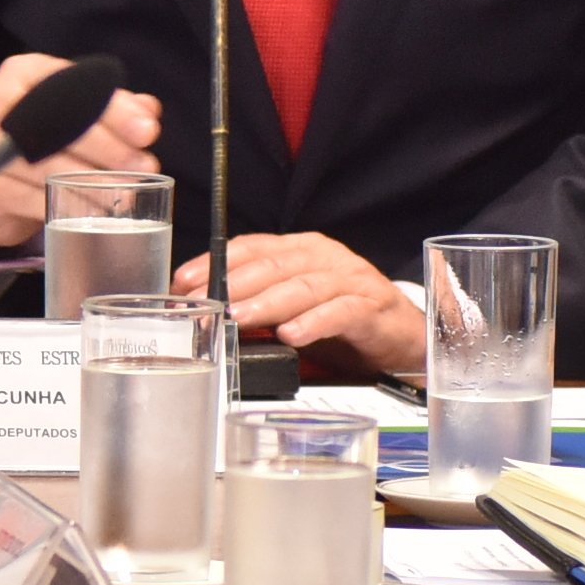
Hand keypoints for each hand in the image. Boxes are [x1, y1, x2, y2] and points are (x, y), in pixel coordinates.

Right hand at [0, 53, 163, 257]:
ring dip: (93, 183)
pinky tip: (95, 211)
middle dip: (108, 148)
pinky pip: (32, 198)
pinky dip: (68, 206)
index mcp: (22, 74)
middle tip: (145, 167)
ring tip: (126, 194)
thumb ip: (110, 108)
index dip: (115, 110)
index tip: (149, 132)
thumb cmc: (38, 138)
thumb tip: (149, 111)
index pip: (73, 87)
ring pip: (46, 165)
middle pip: (58, 124)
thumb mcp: (72, 114)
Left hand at [188, 233, 426, 371]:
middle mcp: (323, 257)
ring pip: (303, 286)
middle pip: (274, 265)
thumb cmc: (340, 321)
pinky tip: (292, 335)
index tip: (185, 282)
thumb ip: (256, 310)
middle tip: (208, 303)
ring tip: (240, 317)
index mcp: (299, 250)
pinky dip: (315, 323)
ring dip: (268, 302)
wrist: (399, 337)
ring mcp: (350, 279)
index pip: (251, 248)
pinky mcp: (371, 307)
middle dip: (234, 283)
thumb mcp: (291, 310)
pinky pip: (340, 311)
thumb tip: (207, 319)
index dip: (215, 262)